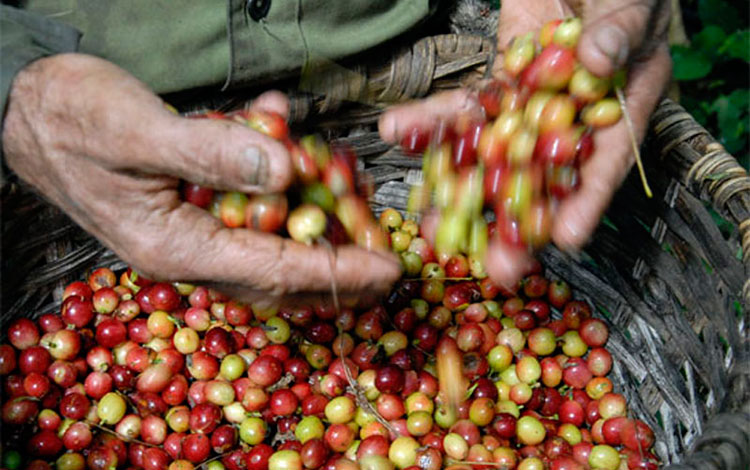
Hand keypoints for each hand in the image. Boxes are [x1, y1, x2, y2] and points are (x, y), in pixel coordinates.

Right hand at [2, 54, 400, 306]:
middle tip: (389, 269)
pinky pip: (250, 222)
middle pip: (280, 278)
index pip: (274, 270)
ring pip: (270, 254)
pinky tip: (300, 164)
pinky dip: (283, 201)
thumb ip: (211, 154)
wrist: (27, 114)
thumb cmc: (72, 118)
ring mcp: (190, 239)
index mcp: (175, 246)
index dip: (337, 271)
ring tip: (361, 226)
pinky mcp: (192, 217)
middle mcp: (187, 254)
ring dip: (318, 241)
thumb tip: (284, 173)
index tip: (385, 269)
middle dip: (339, 275)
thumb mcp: (140, 129)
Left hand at [380, 0, 671, 287]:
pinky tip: (399, 132)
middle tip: (495, 268)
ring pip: (496, 153)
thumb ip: (620, 32)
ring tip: (433, 226)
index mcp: (620, 107)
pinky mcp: (499, 86)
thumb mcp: (632, 4)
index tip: (569, 239)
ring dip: (463, 188)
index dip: (588, 199)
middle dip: (517, 222)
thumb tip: (597, 64)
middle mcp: (573, 117)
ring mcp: (531, 105)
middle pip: (544, 176)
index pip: (606, 160)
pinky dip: (433, 121)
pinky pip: (466, 109)